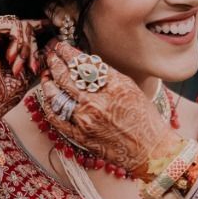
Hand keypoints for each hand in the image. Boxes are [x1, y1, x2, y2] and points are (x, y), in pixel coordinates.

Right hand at [0, 16, 46, 131]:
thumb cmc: (4, 94)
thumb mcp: (28, 72)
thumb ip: (37, 57)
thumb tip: (54, 42)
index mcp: (0, 44)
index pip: (22, 30)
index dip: (37, 26)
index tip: (50, 25)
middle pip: (24, 27)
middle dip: (33, 47)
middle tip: (32, 66)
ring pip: (20, 25)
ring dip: (26, 47)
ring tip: (20, 66)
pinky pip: (12, 25)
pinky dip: (19, 41)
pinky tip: (13, 58)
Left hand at [39, 41, 182, 178]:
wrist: (150, 151)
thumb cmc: (145, 120)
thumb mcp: (131, 88)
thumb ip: (108, 76)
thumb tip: (86, 64)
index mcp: (113, 85)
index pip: (82, 63)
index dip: (68, 52)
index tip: (62, 47)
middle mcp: (97, 100)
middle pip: (66, 75)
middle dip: (55, 62)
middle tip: (51, 55)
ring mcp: (86, 119)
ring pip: (56, 94)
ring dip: (48, 82)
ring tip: (47, 75)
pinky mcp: (79, 135)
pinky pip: (55, 117)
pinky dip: (48, 104)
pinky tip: (48, 97)